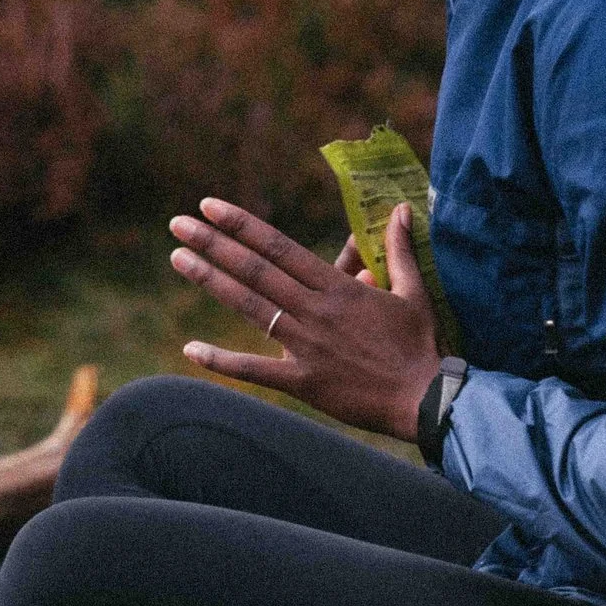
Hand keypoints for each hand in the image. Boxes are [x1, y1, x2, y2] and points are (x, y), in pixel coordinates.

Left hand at [167, 197, 444, 440]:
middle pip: (255, 270)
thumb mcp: (413, 291)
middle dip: (213, 244)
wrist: (427, 399)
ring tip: (177, 258)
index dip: (243, 225)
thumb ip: (399, 249)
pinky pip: (254, 370)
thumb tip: (402, 210)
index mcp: (338, 288)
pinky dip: (221, 360)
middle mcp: (315, 311)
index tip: (211, 206)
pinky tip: (191, 348)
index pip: (280, 247)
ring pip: (250, 307)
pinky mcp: (303, 381)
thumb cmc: (422, 345)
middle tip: (178, 223)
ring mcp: (306, 346)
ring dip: (211, 280)